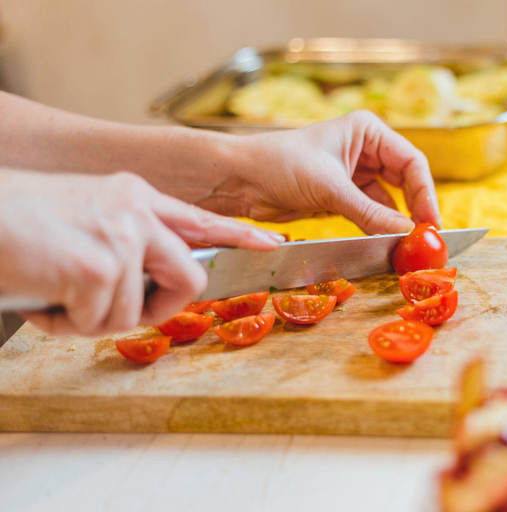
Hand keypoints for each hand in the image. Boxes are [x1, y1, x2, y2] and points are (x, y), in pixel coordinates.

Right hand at [0, 170, 283, 335]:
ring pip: (135, 310)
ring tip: (52, 293)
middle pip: (190, 275)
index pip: (199, 219)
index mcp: (132, 196)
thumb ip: (124, 240)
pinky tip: (40, 298)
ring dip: (89, 318)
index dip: (238, 235)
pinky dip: (64, 324)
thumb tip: (147, 281)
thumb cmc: (14, 224)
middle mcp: (134, 210)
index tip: (271, 244)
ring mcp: (121, 235)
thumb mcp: (82, 218)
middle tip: (110, 310)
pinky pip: (99, 322)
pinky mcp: (99, 265)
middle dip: (158, 308)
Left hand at [195, 111, 441, 234]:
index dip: (426, 192)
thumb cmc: (278, 164)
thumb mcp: (328, 188)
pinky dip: (377, 229)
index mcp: (366, 131)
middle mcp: (364, 149)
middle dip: (415, 209)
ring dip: (395, 223)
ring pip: (388, 201)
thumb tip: (406, 233)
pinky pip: (369, 214)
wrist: (239, 179)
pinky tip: (384, 244)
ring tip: (406, 246)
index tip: (432, 222)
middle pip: (405, 181)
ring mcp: (353, 174)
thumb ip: (370, 213)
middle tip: (426, 238)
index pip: (411, 161)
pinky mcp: (340, 197)